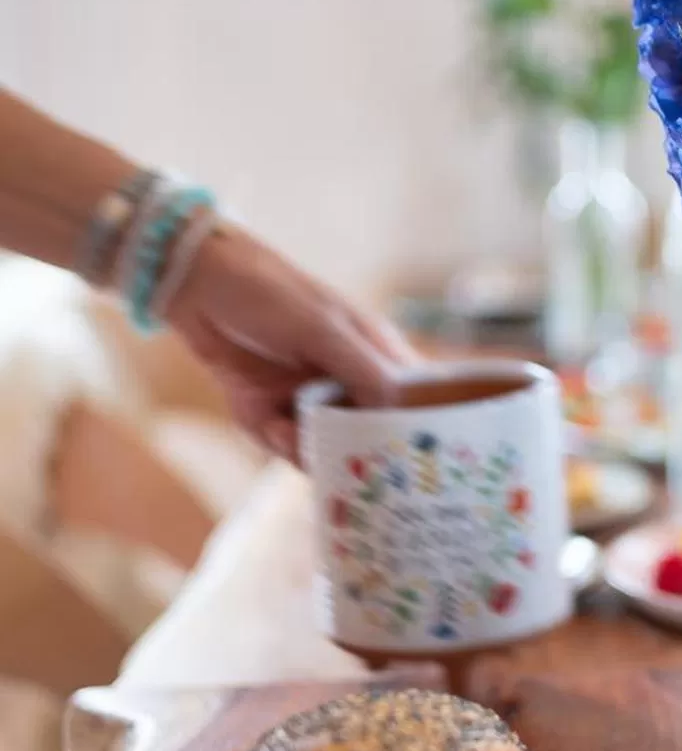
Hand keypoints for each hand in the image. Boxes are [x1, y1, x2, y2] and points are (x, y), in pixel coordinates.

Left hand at [165, 225, 414, 457]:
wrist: (196, 287)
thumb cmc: (269, 293)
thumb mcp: (322, 329)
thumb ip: (364, 370)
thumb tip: (397, 410)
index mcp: (372, 353)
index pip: (410, 398)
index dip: (415, 427)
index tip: (411, 455)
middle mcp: (346, 380)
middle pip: (367, 434)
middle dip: (354, 451)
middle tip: (344, 463)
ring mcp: (309, 398)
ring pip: (324, 446)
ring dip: (307, 447)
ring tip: (290, 433)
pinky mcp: (273, 410)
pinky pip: (284, 443)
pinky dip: (275, 439)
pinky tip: (267, 423)